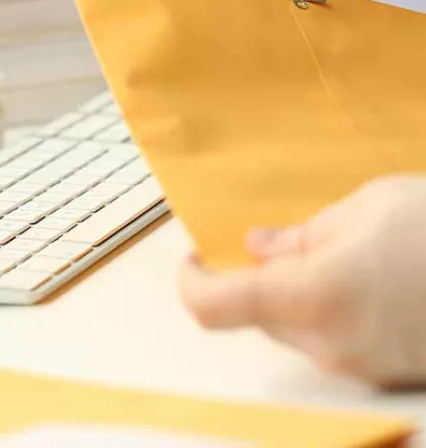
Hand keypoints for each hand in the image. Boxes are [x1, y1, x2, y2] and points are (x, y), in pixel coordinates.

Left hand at [179, 177, 425, 387]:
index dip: (192, 282)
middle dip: (258, 278)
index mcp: (316, 295)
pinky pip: (333, 339)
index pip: (218, 307)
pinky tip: (367, 275)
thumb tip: (259, 247)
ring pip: (296, 328)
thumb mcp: (364, 208)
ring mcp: (362, 365)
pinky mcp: (387, 371)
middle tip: (283, 238)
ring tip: (344, 249)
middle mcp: (332, 343)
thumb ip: (301, 235)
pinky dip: (328, 308)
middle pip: (260, 314)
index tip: (192, 258)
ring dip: (297, 291)